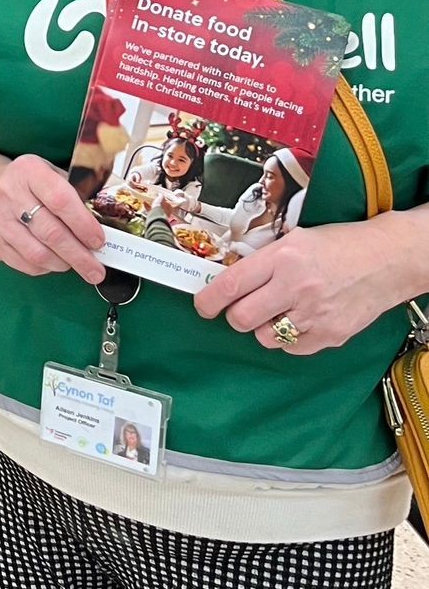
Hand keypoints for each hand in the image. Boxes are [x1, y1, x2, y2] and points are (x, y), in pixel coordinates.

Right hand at [0, 149, 108, 285]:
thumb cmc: (33, 184)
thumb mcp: (54, 175)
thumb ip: (78, 196)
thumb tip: (106, 225)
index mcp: (29, 171)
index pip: (60, 200)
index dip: (83, 224)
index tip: (99, 241)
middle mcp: (8, 193)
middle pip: (50, 232)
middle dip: (79, 255)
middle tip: (96, 270)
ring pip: (37, 253)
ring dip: (63, 264)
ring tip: (77, 265)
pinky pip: (24, 263)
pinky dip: (45, 268)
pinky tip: (55, 262)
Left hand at [195, 221, 407, 355]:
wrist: (385, 260)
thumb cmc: (337, 245)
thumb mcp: (293, 240)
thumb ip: (262, 261)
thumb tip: (229, 281)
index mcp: (283, 258)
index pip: (232, 284)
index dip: (209, 299)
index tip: (202, 305)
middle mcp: (296, 287)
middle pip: (242, 318)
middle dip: (235, 315)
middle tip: (242, 307)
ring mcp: (315, 315)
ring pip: (265, 337)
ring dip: (263, 327)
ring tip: (279, 310)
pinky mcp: (331, 336)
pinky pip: (292, 348)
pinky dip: (288, 338)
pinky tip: (300, 319)